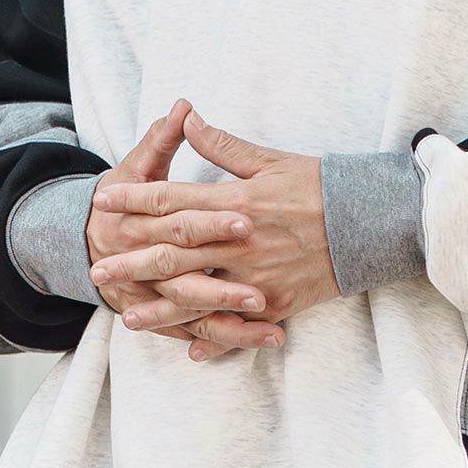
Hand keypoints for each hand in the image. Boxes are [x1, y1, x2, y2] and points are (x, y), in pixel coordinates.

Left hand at [90, 101, 340, 359]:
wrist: (370, 222)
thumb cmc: (321, 185)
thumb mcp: (271, 160)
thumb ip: (224, 146)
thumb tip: (187, 118)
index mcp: (236, 202)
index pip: (173, 199)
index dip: (136, 199)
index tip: (104, 200)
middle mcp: (240, 243)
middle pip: (175, 253)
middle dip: (133, 261)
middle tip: (97, 269)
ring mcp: (257, 277)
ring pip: (199, 296)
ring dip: (160, 308)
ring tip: (128, 317)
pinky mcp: (278, 302)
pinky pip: (240, 324)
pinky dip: (216, 338)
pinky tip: (191, 349)